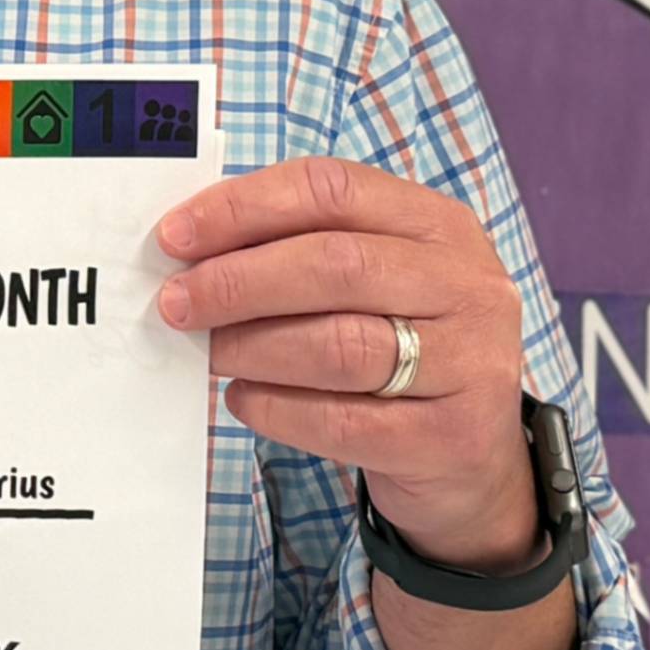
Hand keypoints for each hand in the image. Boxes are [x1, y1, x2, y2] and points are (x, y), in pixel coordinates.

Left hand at [154, 155, 536, 566]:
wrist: (473, 459)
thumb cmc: (403, 350)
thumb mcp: (378, 283)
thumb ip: (304, 250)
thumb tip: (193, 246)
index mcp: (440, 225)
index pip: (333, 190)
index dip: (244, 207)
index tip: (176, 236)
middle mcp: (468, 286)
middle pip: (336, 265)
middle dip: (239, 281)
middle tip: (177, 302)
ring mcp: (469, 363)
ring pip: (339, 345)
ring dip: (252, 346)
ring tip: (210, 353)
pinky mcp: (450, 437)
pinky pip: (342, 420)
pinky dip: (277, 407)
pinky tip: (245, 399)